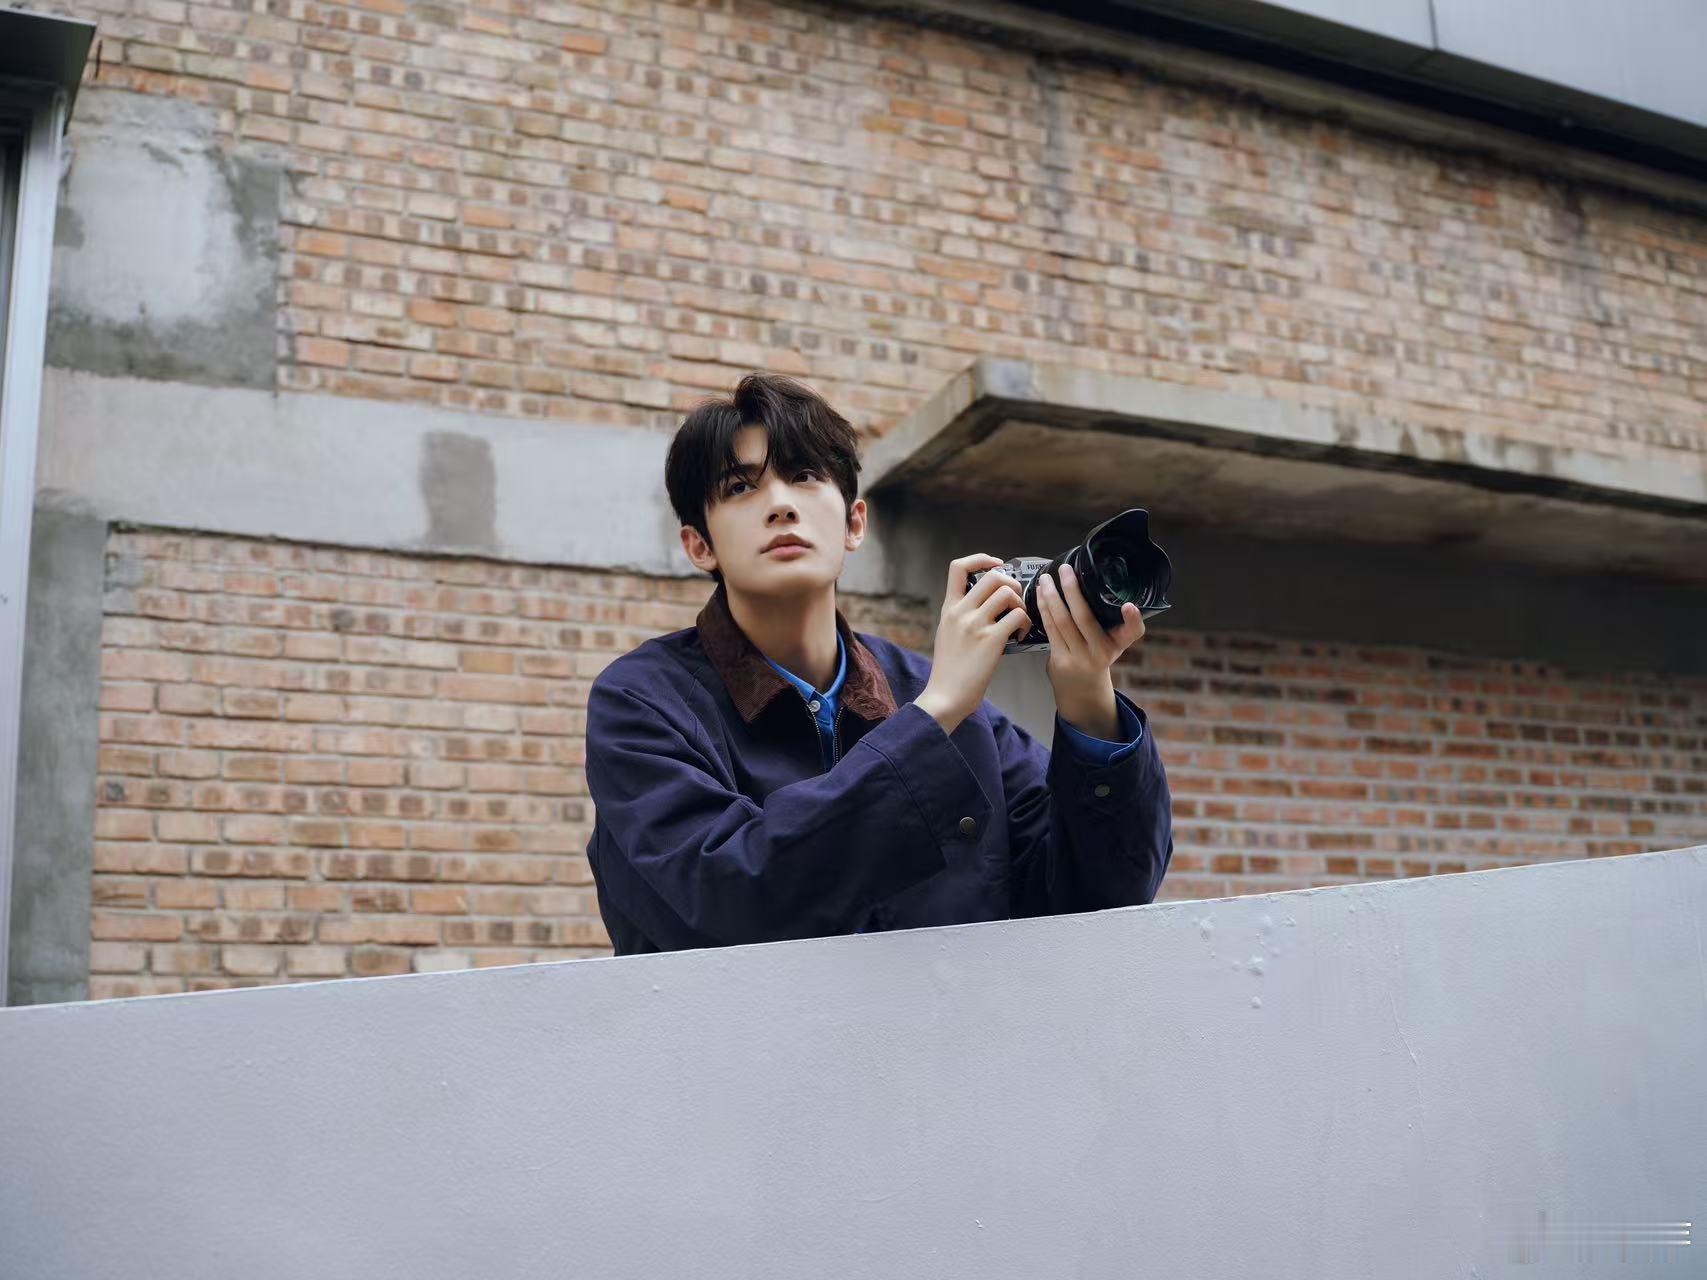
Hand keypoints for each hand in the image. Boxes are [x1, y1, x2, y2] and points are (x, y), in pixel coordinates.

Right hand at [915, 554, 1029, 734]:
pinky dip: (1025, 623)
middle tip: (1015, 599)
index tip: (997, 565)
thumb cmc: (948, 671)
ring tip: (1019, 620)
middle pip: (992, 576)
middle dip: (1011, 583)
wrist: (944, 696)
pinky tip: (1020, 635)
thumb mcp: (946, 634)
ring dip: (1020, 604)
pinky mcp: (991, 641)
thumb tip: (984, 604)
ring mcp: (975, 625)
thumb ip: (960, 615)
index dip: (982, 559)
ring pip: (1007, 593)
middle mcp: (961, 612)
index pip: (958, 567)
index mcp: (949, 608)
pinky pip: (1017, 616)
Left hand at [1036, 562, 1146, 739]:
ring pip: (1062, 622)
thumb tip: (1115, 593)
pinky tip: (1040, 595)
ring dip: (1051, 597)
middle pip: (1084, 618)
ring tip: (1046, 578)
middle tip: (1065, 569)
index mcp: (1117, 645)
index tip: (1129, 605)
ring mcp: (1078, 658)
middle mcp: (1100, 653)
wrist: (1081, 687)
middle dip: (1072, 591)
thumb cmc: (1099, 655)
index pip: (1132, 633)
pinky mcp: (1059, 659)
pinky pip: (1050, 629)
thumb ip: (1122, 622)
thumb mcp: (1117, 642)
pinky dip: (1043, 609)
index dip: (1132, 619)